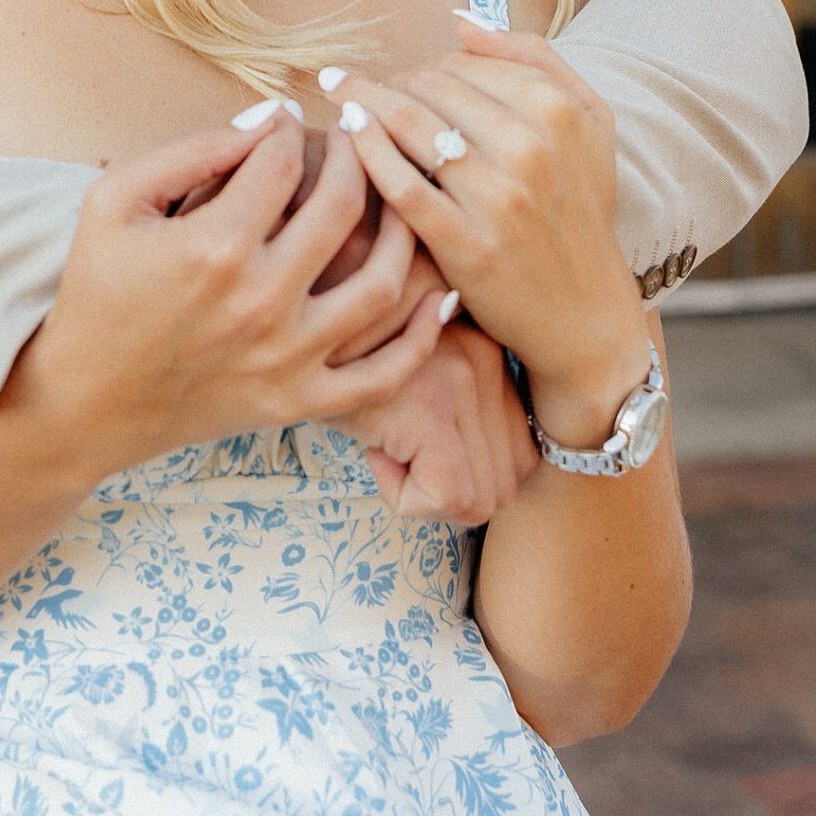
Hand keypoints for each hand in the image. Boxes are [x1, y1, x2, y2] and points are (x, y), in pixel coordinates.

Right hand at [8, 113, 450, 486]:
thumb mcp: (114, 199)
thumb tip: (268, 119)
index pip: (281, 162)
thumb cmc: (96, 290)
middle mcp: (262, 301)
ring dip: (401, 229)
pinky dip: (420, 337)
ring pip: (381, 284)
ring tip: (397, 194)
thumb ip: (191, 150)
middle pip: (342, 207)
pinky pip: (383, 374)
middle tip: (353, 138)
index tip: (288, 122)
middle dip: (354, 156)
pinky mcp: (299, 401)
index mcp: (215, 246)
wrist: (85, 401)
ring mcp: (288, 357)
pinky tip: (437, 295)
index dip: (289, 128)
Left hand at [333, 16, 651, 433]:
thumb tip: (460, 20)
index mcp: (556, 110)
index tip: (404, 80)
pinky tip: (346, 133)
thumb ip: (532, 57)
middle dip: (391, 84)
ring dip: (363, 101)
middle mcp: (529, 147)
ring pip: (408, 125)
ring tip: (338, 94)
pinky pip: (398, 183)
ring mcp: (496, 197)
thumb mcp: (588, 122)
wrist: (585, 314)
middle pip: (429, 89)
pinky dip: (365, 151)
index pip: (461, 64)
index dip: (424, 69)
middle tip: (361, 88)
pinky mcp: (464, 243)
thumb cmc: (580, 209)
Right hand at [354, 319, 538, 525]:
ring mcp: (462, 380)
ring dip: (429, 493)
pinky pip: (441, 497)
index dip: (467, 473)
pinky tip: (373, 450)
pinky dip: (404, 496)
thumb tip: (479, 486)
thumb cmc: (344, 348)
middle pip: (505, 485)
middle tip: (400, 454)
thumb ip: (455, 401)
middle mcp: (487, 359)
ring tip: (386, 447)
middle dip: (452, 492)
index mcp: (492, 351)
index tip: (416, 443)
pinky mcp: (430, 409)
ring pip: (477, 499)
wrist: (293, 316)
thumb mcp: (412, 366)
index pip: (522, 458)